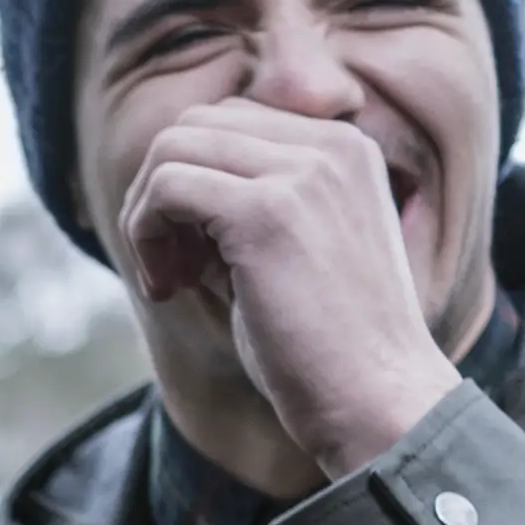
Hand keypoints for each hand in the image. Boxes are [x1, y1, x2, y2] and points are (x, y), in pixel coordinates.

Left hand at [118, 99, 461, 480]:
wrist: (379, 402)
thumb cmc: (330, 352)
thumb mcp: (294, 255)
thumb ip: (244, 211)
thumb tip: (165, 196)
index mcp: (345, 149)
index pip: (233, 121)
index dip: (193, 182)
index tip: (192, 255)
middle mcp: (330, 144)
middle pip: (197, 124)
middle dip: (161, 192)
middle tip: (171, 269)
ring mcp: (302, 172)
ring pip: (173, 147)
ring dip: (147, 214)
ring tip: (169, 279)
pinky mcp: (266, 212)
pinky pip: (167, 186)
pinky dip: (146, 233)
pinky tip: (168, 287)